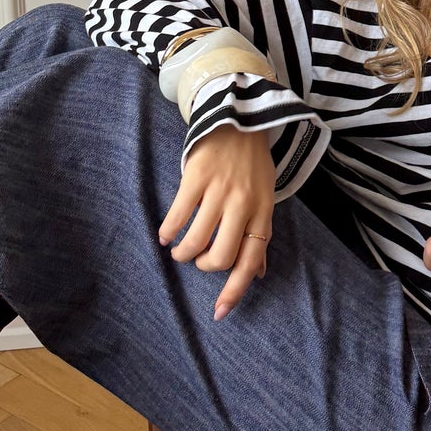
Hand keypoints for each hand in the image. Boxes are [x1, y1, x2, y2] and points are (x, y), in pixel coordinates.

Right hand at [158, 122, 274, 320]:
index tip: (219, 313)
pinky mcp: (197, 177)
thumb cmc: (252, 164)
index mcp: (263, 213)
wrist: (239, 117)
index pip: (250, 261)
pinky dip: (168, 232)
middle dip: (205, 266)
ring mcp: (220, 191)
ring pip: (197, 240)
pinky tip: (165, 235)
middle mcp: (243, 204)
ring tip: (180, 250)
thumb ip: (258, 235)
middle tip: (199, 260)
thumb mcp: (264, 198)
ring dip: (184, 253)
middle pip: (221, 257)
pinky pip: (178, 216)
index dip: (234, 291)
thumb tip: (257, 274)